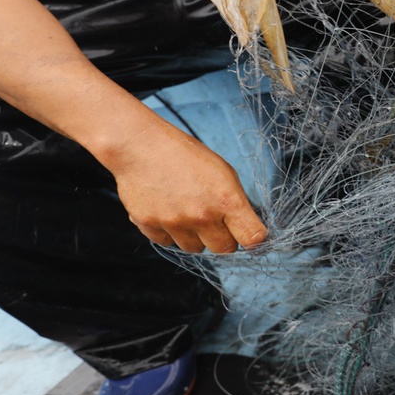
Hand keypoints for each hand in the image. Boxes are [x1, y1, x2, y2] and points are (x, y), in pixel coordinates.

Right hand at [108, 120, 267, 253]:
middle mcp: (202, 216)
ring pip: (195, 248)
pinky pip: (168, 243)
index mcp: (226, 199)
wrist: (141, 146)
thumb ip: (234, 202)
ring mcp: (175, 223)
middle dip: (222, 237)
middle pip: (224, 249)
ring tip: (186, 208)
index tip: (249, 235)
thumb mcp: (222, 171)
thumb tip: (244, 227)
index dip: (253, 239)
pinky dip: (169, 231)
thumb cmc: (185, 154)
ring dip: (194, 235)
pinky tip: (166, 208)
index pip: (252, 238)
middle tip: (213, 219)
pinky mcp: (150, 227)